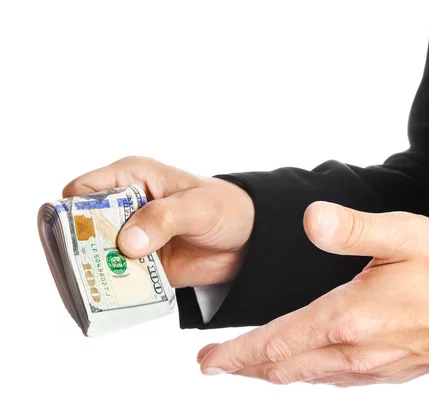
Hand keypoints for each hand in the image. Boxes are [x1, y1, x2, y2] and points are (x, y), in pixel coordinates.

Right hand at [63, 156, 254, 287]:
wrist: (251, 239)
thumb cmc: (226, 208)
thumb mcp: (197, 207)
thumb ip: (163, 218)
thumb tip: (128, 243)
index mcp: (132, 178)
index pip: (84, 189)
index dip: (74, 210)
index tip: (80, 235)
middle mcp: (125, 207)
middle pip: (82, 226)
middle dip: (79, 248)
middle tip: (84, 269)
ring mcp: (131, 238)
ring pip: (95, 256)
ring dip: (94, 272)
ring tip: (95, 290)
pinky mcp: (141, 265)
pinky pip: (117, 278)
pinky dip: (113, 289)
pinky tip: (112, 301)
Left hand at [197, 201, 428, 386]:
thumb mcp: (399, 235)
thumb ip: (351, 229)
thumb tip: (313, 220)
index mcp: (348, 318)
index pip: (276, 343)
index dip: (236, 354)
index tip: (208, 359)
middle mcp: (355, 352)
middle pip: (284, 367)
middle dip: (245, 366)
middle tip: (215, 365)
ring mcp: (372, 367)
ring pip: (307, 378)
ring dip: (273, 372)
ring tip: (250, 365)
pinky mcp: (389, 371)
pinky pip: (334, 381)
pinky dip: (306, 376)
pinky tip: (303, 368)